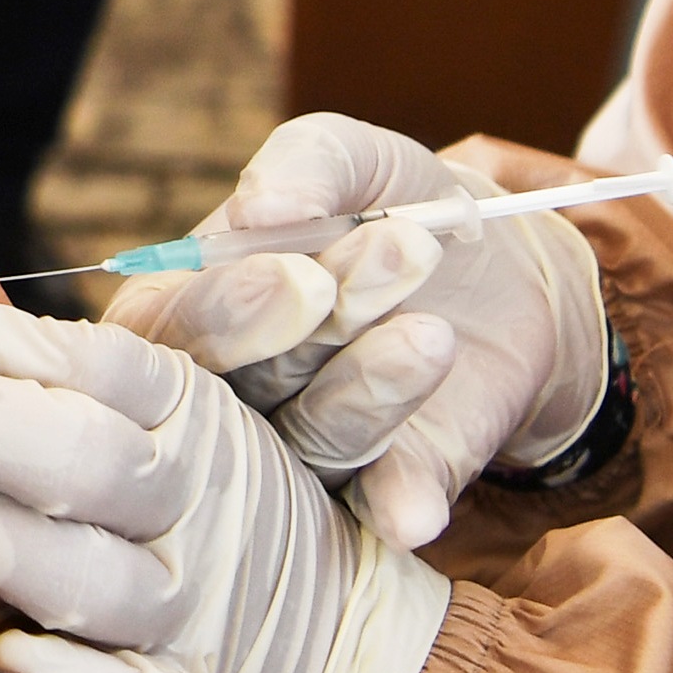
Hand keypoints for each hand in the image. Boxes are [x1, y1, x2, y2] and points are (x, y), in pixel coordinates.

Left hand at [0, 267, 449, 672]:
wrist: (330, 652)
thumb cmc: (188, 505)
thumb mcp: (159, 414)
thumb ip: (43, 364)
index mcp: (192, 415)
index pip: (96, 367)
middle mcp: (199, 507)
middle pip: (85, 460)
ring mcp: (195, 615)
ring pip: (87, 579)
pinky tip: (7, 654)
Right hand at [104, 115, 611, 546]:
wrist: (503, 270)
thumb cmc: (394, 205)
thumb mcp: (361, 161)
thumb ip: (308, 163)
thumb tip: (261, 205)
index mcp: (191, 303)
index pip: (170, 325)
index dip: (231, 307)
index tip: (309, 276)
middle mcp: (230, 388)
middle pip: (239, 386)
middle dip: (313, 334)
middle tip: (393, 263)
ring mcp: (298, 450)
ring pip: (311, 440)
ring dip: (371, 389)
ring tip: (435, 333)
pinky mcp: (374, 492)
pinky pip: (374, 508)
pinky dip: (395, 506)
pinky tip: (415, 511)